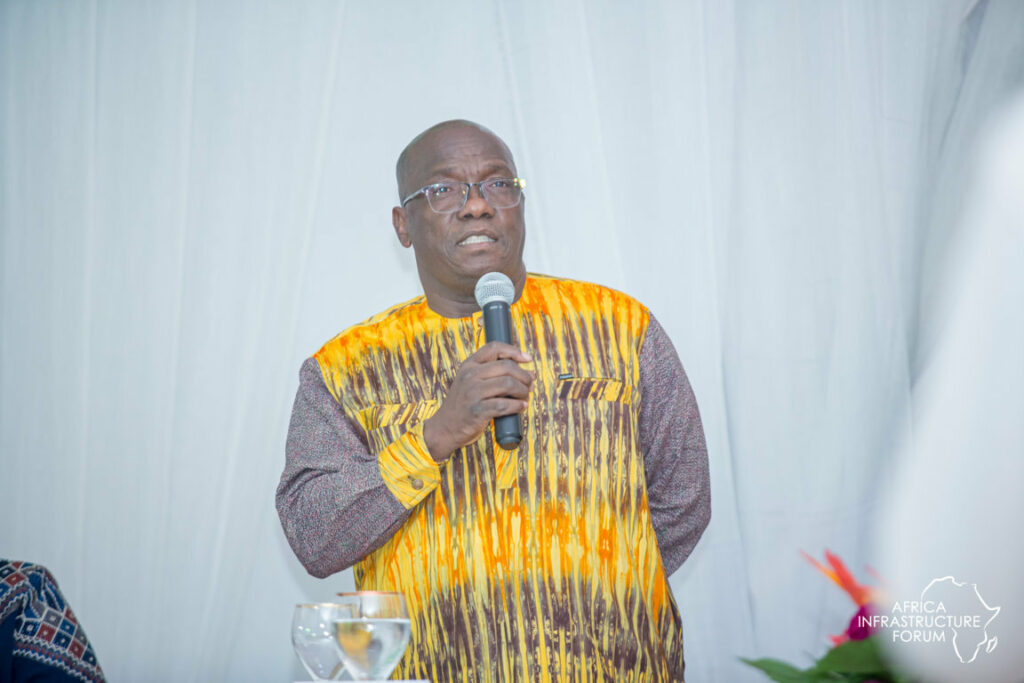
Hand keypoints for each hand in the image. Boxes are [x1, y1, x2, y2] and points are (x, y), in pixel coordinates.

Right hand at [423, 342, 532, 460]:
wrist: (445, 427)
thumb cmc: (464, 404)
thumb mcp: (471, 382)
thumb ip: (493, 374)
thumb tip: (529, 372)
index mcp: (469, 365)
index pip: (494, 348)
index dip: (514, 351)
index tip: (527, 359)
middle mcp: (470, 375)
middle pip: (507, 367)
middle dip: (524, 376)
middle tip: (530, 384)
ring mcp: (473, 393)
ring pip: (508, 384)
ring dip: (523, 391)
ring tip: (525, 396)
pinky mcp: (477, 410)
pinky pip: (504, 405)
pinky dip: (517, 406)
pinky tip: (521, 406)